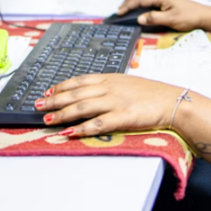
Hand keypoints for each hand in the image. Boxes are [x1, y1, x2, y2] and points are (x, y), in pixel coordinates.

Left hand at [35, 74, 182, 136]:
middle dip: (54, 100)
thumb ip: (109, 86)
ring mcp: (115, 102)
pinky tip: (71, 132)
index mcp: (110, 78)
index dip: (61, 86)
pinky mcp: (123, 117)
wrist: (172, 101)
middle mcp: (109, 88)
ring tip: (48, 120)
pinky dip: (83, 128)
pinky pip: (99, 123)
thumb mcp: (127, 83)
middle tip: (37, 106)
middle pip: (75, 93)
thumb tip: (91, 92)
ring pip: (82, 107)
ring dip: (63, 114)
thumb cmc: (151, 93)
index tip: (47, 92)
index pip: (79, 80)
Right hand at [116, 0, 210, 31]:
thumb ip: (154, 18)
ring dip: (134, 0)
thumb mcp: (171, 20)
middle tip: (119, 9)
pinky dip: (141, 2)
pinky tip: (140, 8)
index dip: (128, 5)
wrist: (204, 16)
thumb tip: (139, 18)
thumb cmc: (189, 17)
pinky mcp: (167, 2)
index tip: (119, 13)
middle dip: (128, 0)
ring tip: (126, 7)